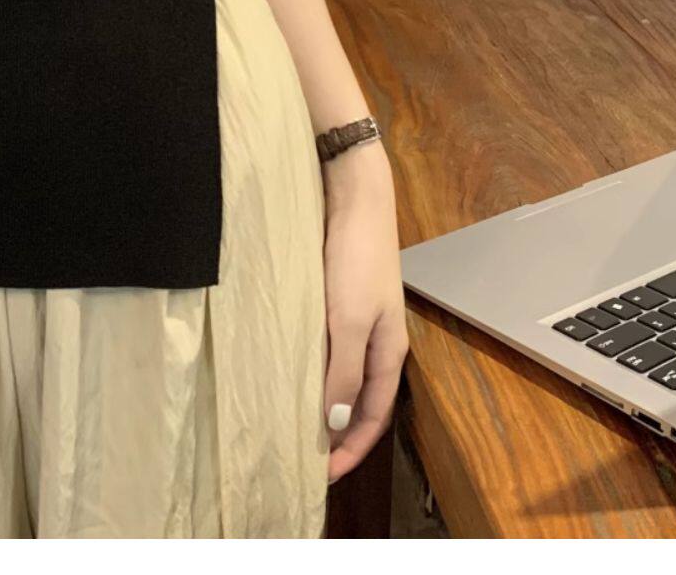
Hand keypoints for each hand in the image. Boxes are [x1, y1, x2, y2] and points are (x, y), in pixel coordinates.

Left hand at [319, 142, 407, 481]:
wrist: (354, 196)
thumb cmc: (356, 258)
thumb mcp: (348, 319)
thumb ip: (344, 371)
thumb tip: (336, 425)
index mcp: (389, 353)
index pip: (373, 418)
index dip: (350, 450)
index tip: (321, 478)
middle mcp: (375, 342)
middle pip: (359, 401)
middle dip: (335, 434)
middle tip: (300, 457)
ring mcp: (356, 319)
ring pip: (340, 375)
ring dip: (320, 402)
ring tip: (287, 421)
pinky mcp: (336, 299)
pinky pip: (325, 349)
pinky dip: (310, 370)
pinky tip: (286, 371)